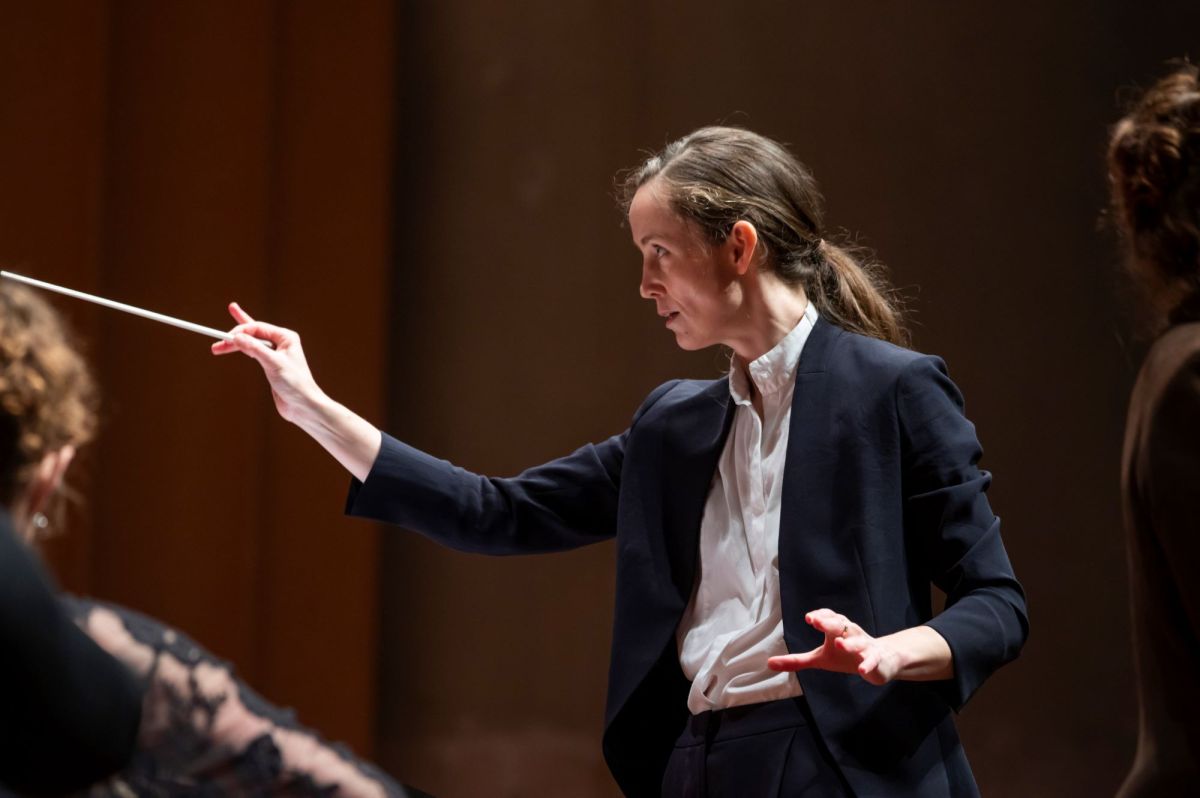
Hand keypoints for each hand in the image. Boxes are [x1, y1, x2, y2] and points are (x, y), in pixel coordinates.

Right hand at [211, 303, 325, 424]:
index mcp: (286, 338)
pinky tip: (235, 347)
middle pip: (253, 334)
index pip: (258, 328)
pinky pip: (253, 354)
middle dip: (235, 336)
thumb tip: (237, 337)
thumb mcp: (273, 364)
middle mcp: (281, 343)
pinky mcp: (271, 366)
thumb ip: (255, 349)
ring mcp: (276, 355)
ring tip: (217, 347)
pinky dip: (242, 351)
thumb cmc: (295, 383)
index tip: (226, 338)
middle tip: (217, 339)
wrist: (303, 406)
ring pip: (251, 344)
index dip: (241, 331)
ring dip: (235, 345)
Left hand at [767, 608, 902, 685]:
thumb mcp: (819, 659)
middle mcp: (851, 633)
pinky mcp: (876, 659)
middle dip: (829, 622)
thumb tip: (769, 663)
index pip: (829, 617)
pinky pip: (872, 660)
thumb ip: (796, 660)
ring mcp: (865, 646)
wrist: (881, 660)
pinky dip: (868, 663)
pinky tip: (862, 669)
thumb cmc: (845, 656)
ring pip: (858, 641)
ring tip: (837, 644)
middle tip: (817, 622)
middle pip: (841, 624)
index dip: (820, 616)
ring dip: (848, 643)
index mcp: (837, 629)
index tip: (809, 618)